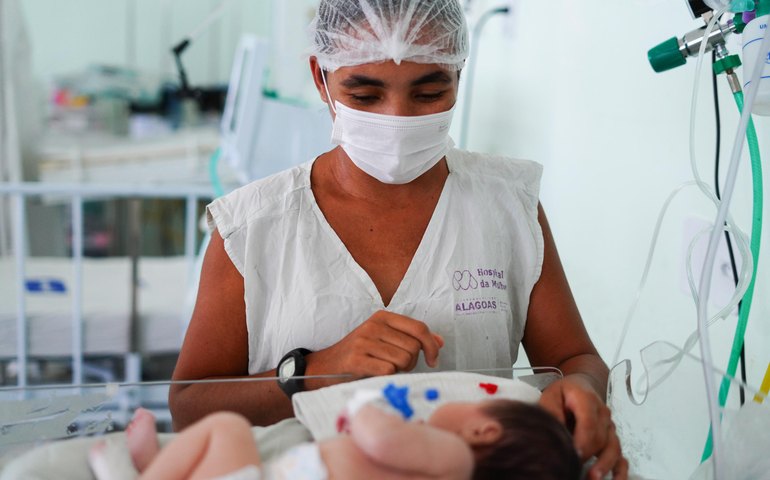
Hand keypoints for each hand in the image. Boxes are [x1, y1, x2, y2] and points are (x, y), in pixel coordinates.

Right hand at [306, 310, 442, 380]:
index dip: (431, 346)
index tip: (433, 360)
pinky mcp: (356, 359)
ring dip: (399, 370)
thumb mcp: (385, 339)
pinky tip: (375, 374)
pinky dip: (386, 376)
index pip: (419, 328)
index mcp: (383, 317)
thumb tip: (440, 341)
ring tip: (384, 369)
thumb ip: (412, 338)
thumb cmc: (359, 354)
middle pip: (413, 347)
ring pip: (403, 359)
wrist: (325, 366)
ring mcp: (364, 341)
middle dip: (411, 362)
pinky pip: (388, 370)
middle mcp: (374, 325)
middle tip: (397, 366)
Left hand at [538, 376, 627, 479]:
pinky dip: (620, 471)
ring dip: (604, 465)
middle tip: (573, 467)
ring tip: (593, 477)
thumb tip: (555, 431)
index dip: (582, 441)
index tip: (574, 454)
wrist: (580, 386)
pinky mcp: (612, 440)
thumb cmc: (565, 393)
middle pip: (600, 438)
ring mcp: (610, 428)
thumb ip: (551, 411)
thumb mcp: (552, 395)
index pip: (589, 423)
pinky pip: (621, 457)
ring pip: (613, 448)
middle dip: (588, 455)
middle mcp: (603, 415)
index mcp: (587, 400)